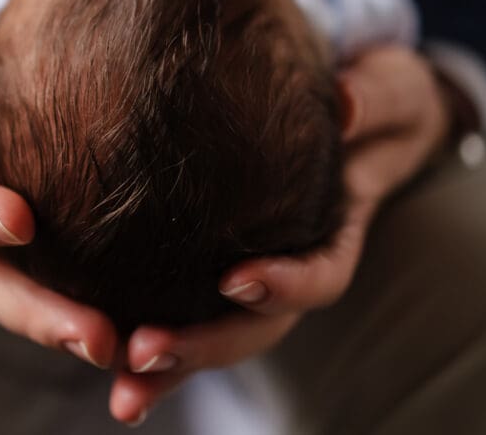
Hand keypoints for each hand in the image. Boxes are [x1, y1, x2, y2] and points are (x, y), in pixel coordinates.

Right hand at [0, 0, 118, 367]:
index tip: (18, 220)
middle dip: (38, 314)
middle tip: (95, 339)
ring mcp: (8, 234)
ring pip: (35, 294)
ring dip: (77, 326)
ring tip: (133, 348)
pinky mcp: (51, 233)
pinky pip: (74, 274)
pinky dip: (110, 300)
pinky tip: (162, 312)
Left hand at [107, 45, 450, 424]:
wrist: (356, 113)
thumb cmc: (375, 101)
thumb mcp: (388, 92)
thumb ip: (376, 98)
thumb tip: (346, 104)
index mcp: (335, 234)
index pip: (321, 275)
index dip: (286, 285)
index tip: (239, 280)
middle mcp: (291, 265)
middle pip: (255, 327)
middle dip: (203, 347)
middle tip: (144, 354)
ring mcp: (250, 270)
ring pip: (212, 331)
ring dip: (166, 367)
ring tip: (120, 393)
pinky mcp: (210, 260)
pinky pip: (178, 301)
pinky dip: (139, 331)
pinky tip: (96, 350)